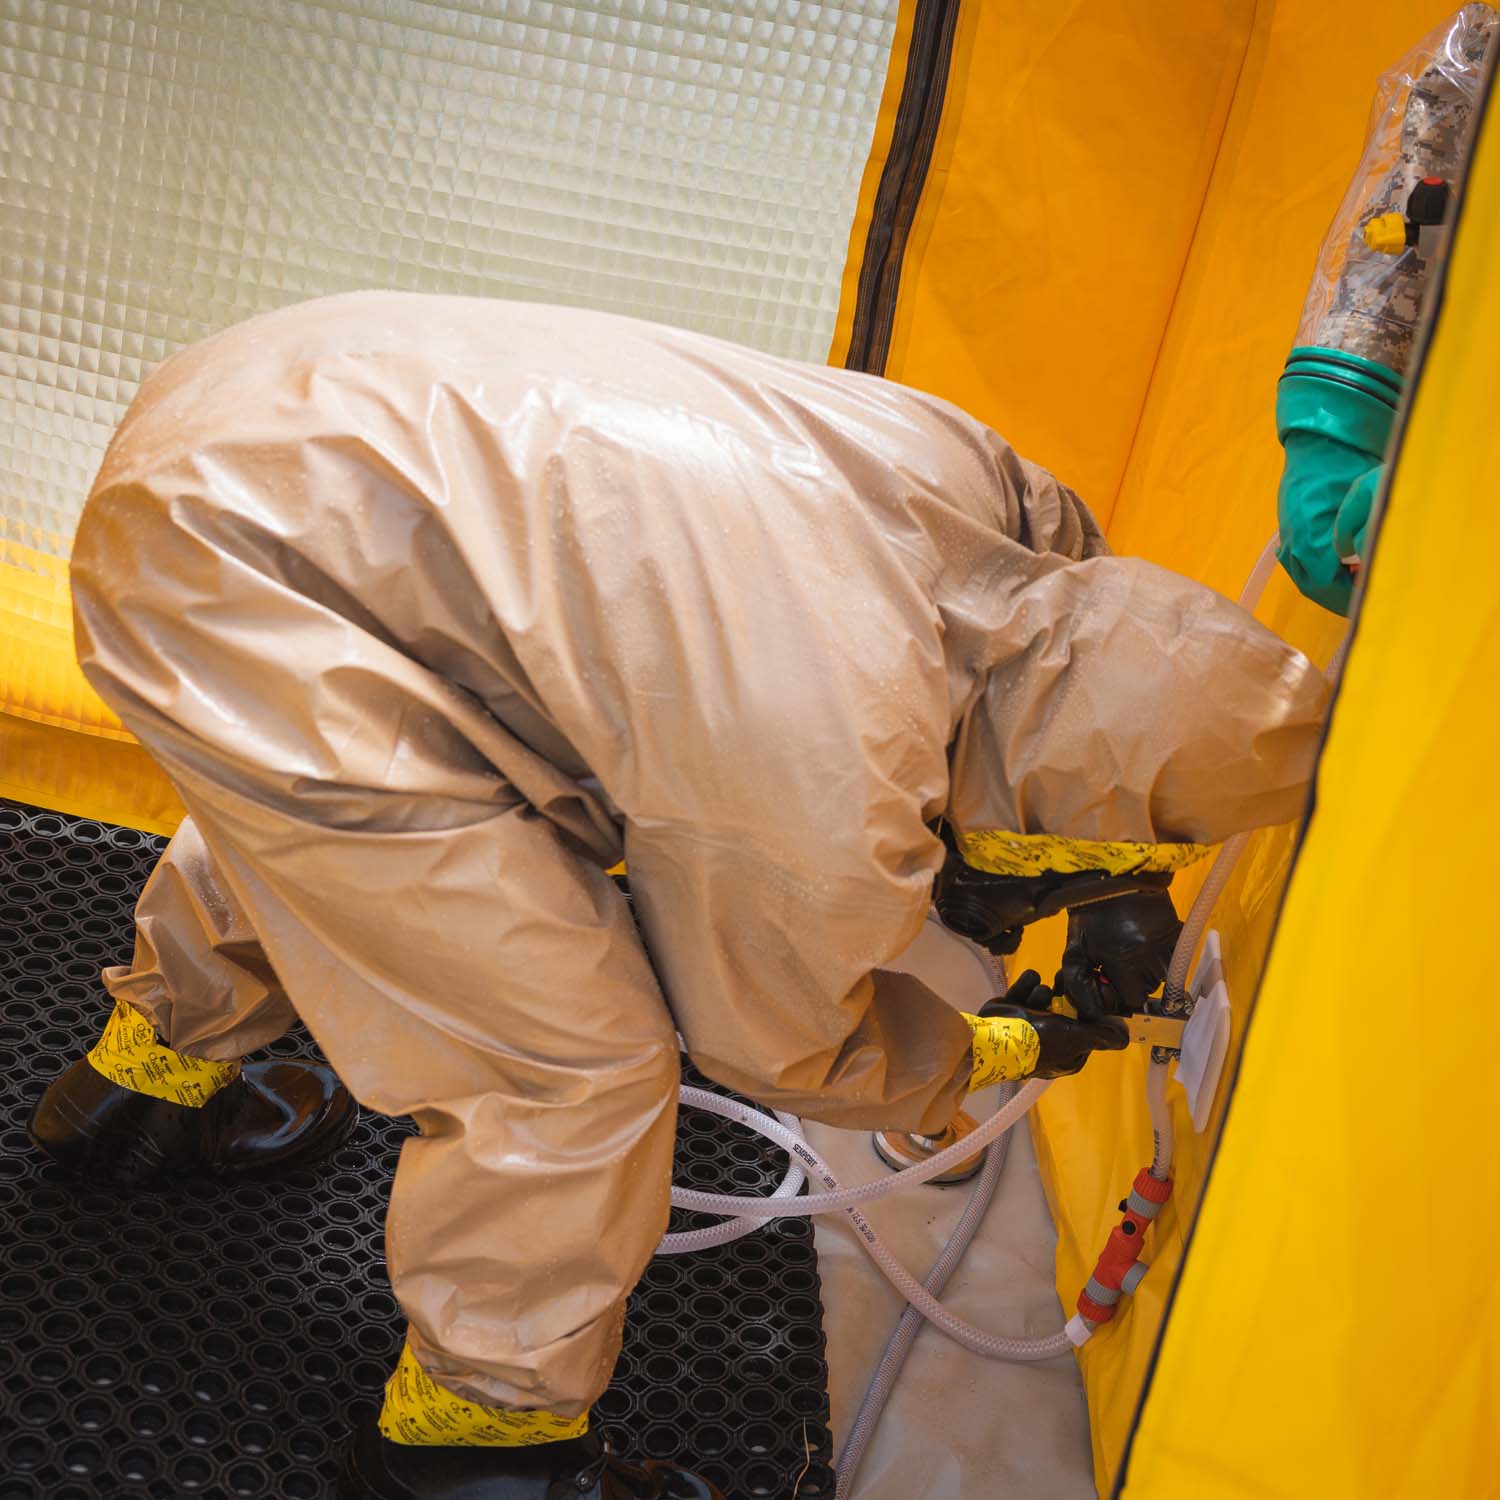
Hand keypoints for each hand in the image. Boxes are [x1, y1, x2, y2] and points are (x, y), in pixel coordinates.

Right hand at [979, 971, 1128, 1077]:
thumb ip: (1101, 1035)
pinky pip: (1024, 993)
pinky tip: (1029, 980)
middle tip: (1066, 977)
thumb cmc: (1041, 1041)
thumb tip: (1126, 1038)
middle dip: (1066, 994)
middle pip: (1066, 1011)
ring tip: (1040, 990)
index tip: (1092, 993)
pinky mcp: (1012, 1013)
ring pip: (1045, 1001)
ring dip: (1043, 992)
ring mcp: (1030, 1027)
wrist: (996, 1037)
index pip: (1087, 1030)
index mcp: (1068, 1054)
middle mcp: (1051, 1041)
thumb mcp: (1076, 1038)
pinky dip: (1026, 986)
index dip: (1090, 1012)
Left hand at [1057, 890, 1181, 1020]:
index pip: (1128, 1001)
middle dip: (1123, 981)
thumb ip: (1079, 982)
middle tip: (1108, 959)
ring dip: (1138, 969)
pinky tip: (1137, 939)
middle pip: (1141, 990)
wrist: (1114, 875)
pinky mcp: (1177, 936)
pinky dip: (1152, 956)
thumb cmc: (1090, 912)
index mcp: (1127, 963)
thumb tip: (1091, 1008)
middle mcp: (1154, 961)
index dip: (1110, 994)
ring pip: (1154, 977)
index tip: (1099, 977)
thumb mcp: (1076, 949)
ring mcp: (1169, 948)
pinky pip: (1166, 960)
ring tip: (1122, 946)